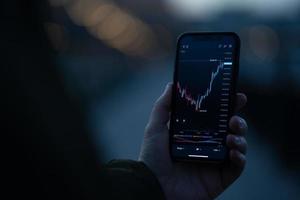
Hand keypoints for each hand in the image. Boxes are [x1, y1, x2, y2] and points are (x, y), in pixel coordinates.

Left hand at [139, 83, 247, 199]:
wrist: (153, 186)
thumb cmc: (152, 158)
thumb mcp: (155, 128)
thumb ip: (163, 106)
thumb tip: (171, 85)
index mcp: (196, 134)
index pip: (216, 118)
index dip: (228, 106)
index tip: (236, 96)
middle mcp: (208, 146)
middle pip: (231, 130)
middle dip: (238, 121)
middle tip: (233, 119)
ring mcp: (215, 161)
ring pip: (238, 146)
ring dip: (241, 138)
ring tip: (231, 136)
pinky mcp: (220, 178)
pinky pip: (237, 167)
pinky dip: (240, 158)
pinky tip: (234, 152)